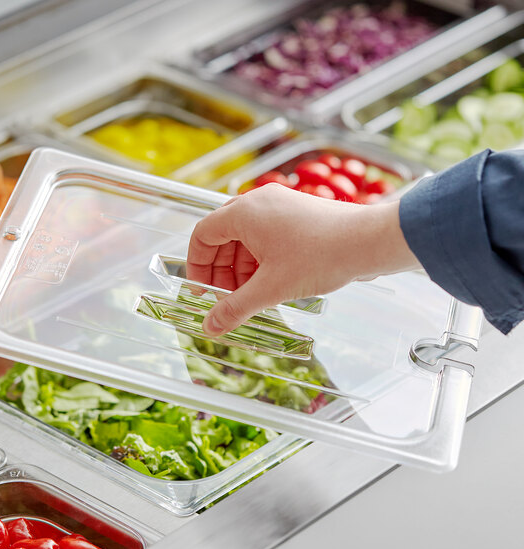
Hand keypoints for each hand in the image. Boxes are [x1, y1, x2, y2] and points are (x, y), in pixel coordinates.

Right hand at [186, 183, 419, 335]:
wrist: (369, 242)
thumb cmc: (321, 256)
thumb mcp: (271, 288)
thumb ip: (235, 308)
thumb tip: (210, 327)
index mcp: (244, 212)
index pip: (202, 235)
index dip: (196, 266)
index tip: (203, 291)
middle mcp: (258, 203)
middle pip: (222, 237)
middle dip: (221, 271)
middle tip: (227, 298)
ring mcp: (279, 207)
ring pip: (245, 239)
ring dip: (241, 269)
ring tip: (251, 296)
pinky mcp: (296, 215)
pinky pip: (265, 237)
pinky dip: (260, 260)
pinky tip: (270, 284)